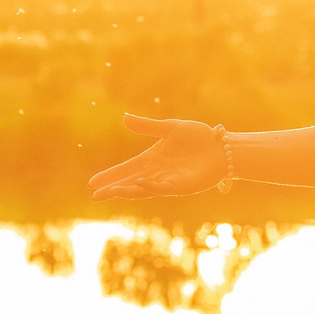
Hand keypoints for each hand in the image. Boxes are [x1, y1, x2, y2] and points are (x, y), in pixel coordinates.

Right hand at [88, 114, 228, 200]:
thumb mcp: (170, 128)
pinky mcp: (181, 186)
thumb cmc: (198, 137)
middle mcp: (156, 173)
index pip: (126, 169)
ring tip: (112, 192)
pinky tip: (139, 183)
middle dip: (113, 189)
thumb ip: (147, 126)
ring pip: (143, 189)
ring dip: (128, 191)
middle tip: (95, 195)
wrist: (222, 146)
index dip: (110, 176)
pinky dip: (150, 187)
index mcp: (151, 159)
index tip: (92, 183)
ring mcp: (168, 181)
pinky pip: (162, 188)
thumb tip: (124, 118)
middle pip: (129, 183)